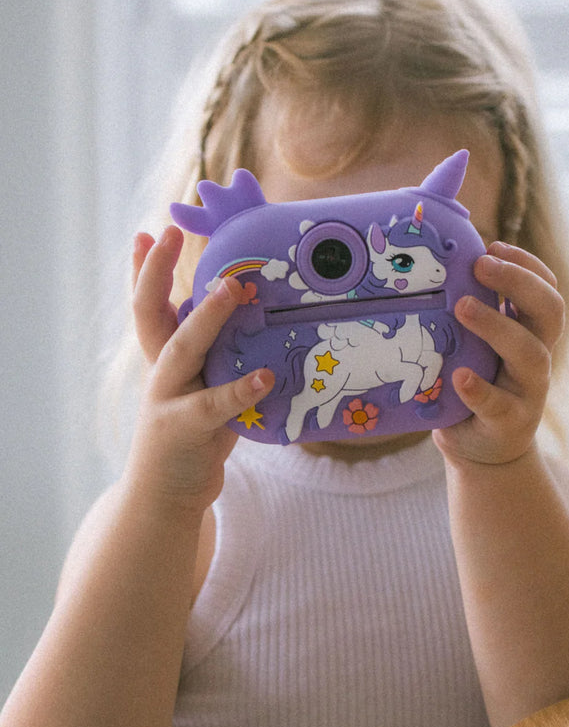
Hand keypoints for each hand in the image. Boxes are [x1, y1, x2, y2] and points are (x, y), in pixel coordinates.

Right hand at [124, 226, 274, 513]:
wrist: (166, 495)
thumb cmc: (194, 433)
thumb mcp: (201, 386)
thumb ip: (215, 354)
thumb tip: (249, 313)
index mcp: (161, 359)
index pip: (147, 305)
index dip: (144, 269)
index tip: (149, 231)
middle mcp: (159, 373)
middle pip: (150, 314)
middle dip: (157, 272)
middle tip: (173, 232)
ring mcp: (167, 401)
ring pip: (181, 350)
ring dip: (206, 318)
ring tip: (231, 288)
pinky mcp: (186, 431)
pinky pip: (215, 406)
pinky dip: (241, 390)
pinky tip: (266, 376)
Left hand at [433, 241, 564, 465]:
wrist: (482, 450)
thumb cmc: (474, 385)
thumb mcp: (477, 347)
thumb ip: (469, 315)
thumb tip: (433, 266)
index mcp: (532, 333)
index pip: (547, 289)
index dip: (528, 265)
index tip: (494, 245)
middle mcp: (538, 358)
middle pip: (549, 311)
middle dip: (518, 282)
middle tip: (481, 264)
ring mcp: (528, 392)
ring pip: (529, 353)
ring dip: (497, 325)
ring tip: (463, 306)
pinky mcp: (508, 424)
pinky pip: (498, 404)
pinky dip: (479, 389)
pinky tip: (458, 375)